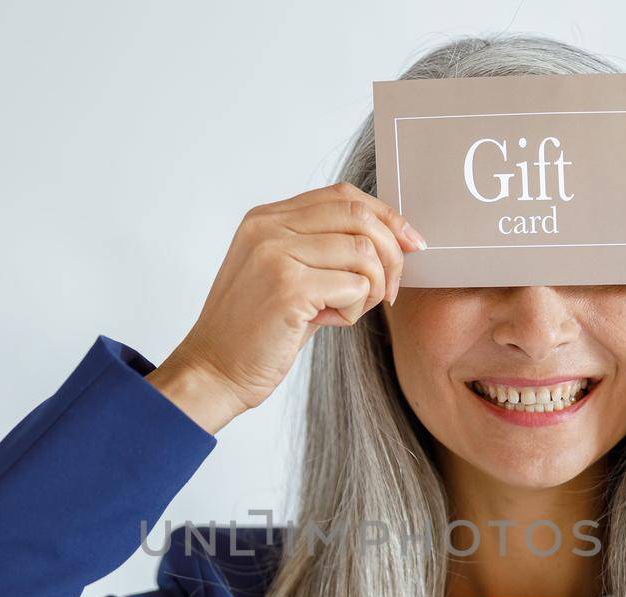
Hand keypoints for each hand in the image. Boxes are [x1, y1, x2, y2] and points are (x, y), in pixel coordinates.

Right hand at [147, 181, 426, 433]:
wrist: (214, 371)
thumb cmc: (255, 333)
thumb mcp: (287, 277)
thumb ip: (325, 252)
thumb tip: (390, 241)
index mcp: (266, 218)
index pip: (343, 196)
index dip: (386, 216)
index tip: (411, 244)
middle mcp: (268, 227)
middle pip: (360, 217)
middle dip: (392, 254)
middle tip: (390, 292)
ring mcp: (276, 254)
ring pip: (364, 253)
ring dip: (373, 288)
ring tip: (349, 312)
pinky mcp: (288, 287)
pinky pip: (355, 286)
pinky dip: (355, 311)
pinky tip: (330, 323)